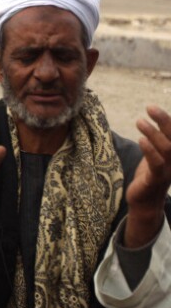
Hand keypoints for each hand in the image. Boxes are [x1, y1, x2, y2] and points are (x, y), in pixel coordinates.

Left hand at [123, 105, 170, 247]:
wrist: (145, 200)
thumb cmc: (150, 173)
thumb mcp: (156, 152)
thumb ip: (159, 137)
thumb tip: (157, 117)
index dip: (168, 120)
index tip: (153, 107)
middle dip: (164, 120)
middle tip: (149, 107)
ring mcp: (168, 170)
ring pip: (166, 148)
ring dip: (153, 133)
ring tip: (139, 121)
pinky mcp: (156, 179)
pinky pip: (157, 164)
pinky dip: (150, 150)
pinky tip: (141, 139)